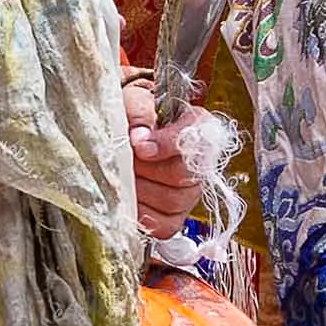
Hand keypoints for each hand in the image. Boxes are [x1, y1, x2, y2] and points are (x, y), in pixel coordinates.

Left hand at [125, 80, 202, 238]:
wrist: (128, 133)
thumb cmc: (134, 114)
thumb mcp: (135, 99)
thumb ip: (139, 111)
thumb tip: (139, 138)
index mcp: (199, 127)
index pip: (194, 140)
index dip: (164, 145)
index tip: (138, 143)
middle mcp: (202, 163)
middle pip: (181, 176)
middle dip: (144, 168)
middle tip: (123, 158)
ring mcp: (190, 194)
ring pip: (170, 202)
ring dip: (139, 189)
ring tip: (123, 175)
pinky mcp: (175, 218)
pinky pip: (163, 226)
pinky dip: (141, 214)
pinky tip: (127, 199)